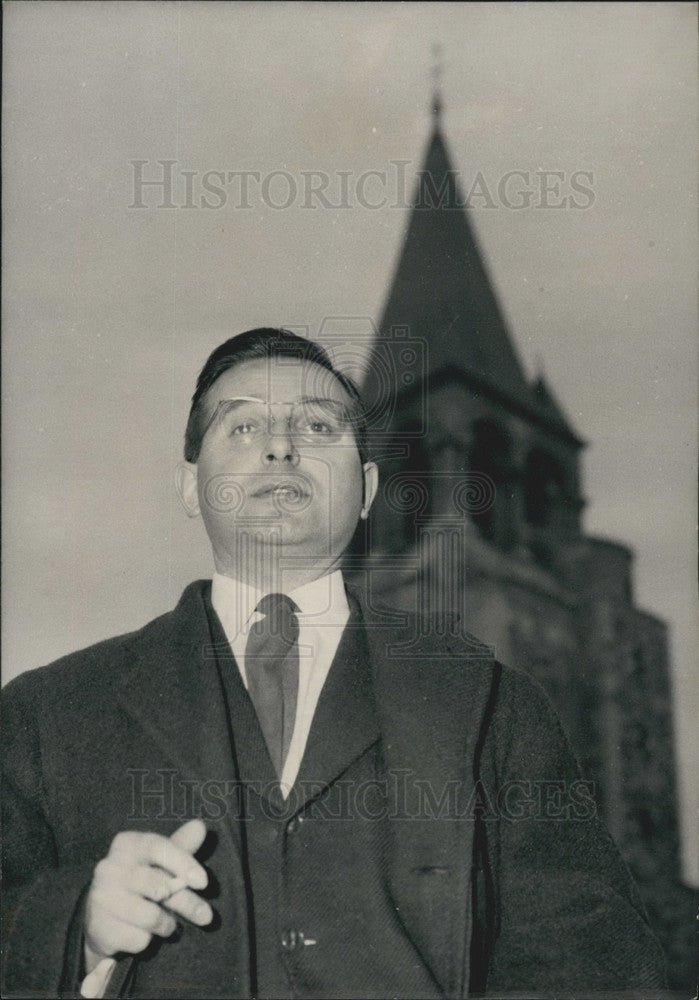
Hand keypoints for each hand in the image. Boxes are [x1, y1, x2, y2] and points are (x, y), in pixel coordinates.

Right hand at [83, 818, 211, 971]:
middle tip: (206, 916)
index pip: (158, 847)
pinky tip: (141, 933)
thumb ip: (181, 846)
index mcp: (127, 844)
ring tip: (166, 923)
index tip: (204, 882)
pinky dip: (147, 940)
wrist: (102, 916)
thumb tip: (200, 826)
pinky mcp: (100, 927)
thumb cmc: (141, 881)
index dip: (183, 863)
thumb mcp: (159, 860)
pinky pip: (138, 939)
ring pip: (151, 917)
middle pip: (159, 886)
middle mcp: (110, 867)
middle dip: (188, 903)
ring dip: (166, 925)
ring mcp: (102, 897)